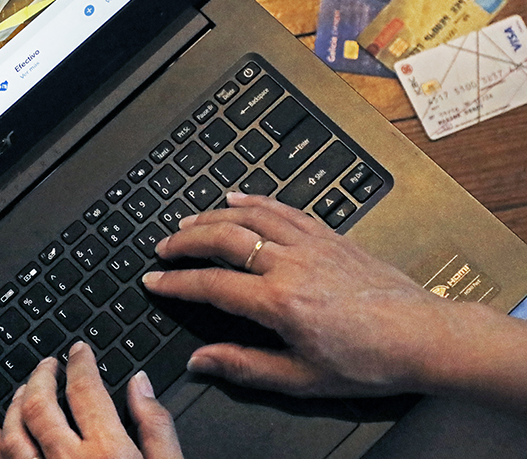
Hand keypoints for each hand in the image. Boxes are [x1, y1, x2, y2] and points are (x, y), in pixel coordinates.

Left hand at [0, 341, 183, 458]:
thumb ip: (157, 428)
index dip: (80, 362)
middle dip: (41, 376)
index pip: (86, 390)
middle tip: (47, 363)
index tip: (79, 350)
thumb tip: (141, 385)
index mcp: (109, 452)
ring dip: (15, 405)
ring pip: (13, 434)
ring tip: (24, 390)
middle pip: (41, 405)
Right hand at [142, 192, 460, 397]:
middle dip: (185, 240)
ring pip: (249, 216)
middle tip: (163, 247)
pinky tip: (237, 197)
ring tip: (188, 220)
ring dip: (212, 215)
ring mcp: (310, 244)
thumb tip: (201, 361)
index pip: (211, 285)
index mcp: (280, 302)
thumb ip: (245, 366)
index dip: (176, 283)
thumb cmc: (370, 361)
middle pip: (223, 238)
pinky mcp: (329, 235)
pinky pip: (283, 208)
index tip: (154, 281)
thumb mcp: (302, 379)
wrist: (423, 336)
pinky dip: (255, 200)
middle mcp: (291, 265)